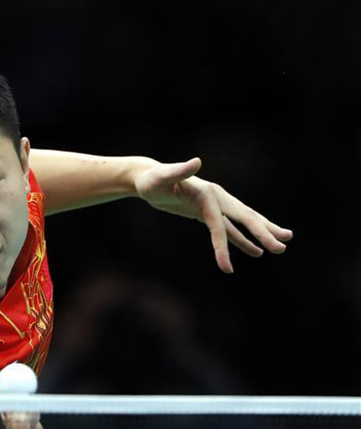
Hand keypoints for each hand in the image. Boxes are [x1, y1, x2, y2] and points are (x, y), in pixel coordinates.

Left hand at [133, 157, 293, 273]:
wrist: (147, 178)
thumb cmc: (152, 180)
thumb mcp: (162, 177)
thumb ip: (180, 171)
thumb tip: (197, 161)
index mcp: (208, 194)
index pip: (219, 223)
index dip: (224, 245)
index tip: (226, 267)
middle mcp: (216, 199)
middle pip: (244, 218)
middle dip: (263, 234)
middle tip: (282, 247)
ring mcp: (213, 206)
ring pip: (241, 223)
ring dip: (260, 235)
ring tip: (280, 247)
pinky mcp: (206, 213)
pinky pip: (227, 229)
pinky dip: (240, 239)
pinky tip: (254, 250)